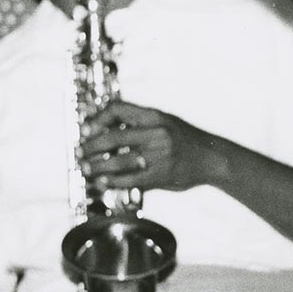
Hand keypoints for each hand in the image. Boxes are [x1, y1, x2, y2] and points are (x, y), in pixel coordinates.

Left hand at [79, 99, 222, 192]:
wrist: (213, 158)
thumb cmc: (185, 139)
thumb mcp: (165, 121)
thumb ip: (140, 122)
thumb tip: (106, 124)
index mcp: (155, 116)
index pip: (118, 109)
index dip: (97, 119)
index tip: (85, 129)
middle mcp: (156, 133)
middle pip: (111, 138)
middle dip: (89, 147)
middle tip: (79, 153)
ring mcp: (159, 156)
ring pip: (117, 162)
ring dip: (95, 166)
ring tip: (86, 168)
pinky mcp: (160, 175)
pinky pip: (129, 180)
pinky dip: (111, 182)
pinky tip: (102, 182)